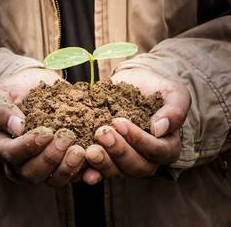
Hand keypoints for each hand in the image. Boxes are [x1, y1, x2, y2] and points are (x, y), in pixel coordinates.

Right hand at [0, 68, 85, 186]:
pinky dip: (84, 170)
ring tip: (79, 150)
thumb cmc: (15, 89)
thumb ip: (1, 108)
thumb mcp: (0, 92)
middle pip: (32, 172)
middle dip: (50, 158)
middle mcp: (22, 160)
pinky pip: (72, 174)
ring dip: (67, 168)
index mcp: (2, 145)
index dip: (28, 147)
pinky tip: (92, 158)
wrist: (38, 86)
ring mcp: (44, 163)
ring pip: (53, 179)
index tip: (45, 133)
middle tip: (66, 138)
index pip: (11, 154)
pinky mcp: (63, 161)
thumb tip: (16, 125)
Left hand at [83, 67, 190, 183]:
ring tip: (90, 150)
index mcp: (167, 146)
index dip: (138, 140)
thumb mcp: (174, 94)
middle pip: (136, 165)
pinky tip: (84, 171)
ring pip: (118, 171)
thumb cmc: (155, 89)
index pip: (156, 150)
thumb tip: (158, 129)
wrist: (133, 85)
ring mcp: (126, 161)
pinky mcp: (109, 158)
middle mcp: (148, 159)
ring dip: (104, 163)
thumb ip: (175, 111)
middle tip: (102, 134)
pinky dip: (92, 173)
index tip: (119, 123)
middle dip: (118, 151)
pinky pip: (101, 172)